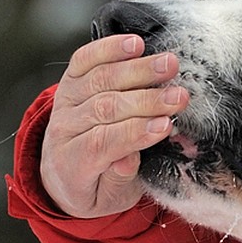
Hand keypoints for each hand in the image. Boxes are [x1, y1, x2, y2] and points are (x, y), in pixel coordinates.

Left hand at [39, 34, 189, 217]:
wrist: (62, 173)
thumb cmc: (95, 188)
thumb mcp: (110, 199)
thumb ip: (118, 180)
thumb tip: (129, 158)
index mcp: (73, 164)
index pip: (103, 143)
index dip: (135, 133)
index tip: (166, 125)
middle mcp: (64, 129)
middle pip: (105, 108)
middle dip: (146, 101)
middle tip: (179, 96)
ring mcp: (65, 102)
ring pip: (100, 80)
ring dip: (137, 70)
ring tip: (170, 65)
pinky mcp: (70, 81)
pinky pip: (85, 60)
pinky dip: (109, 48)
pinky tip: (135, 43)